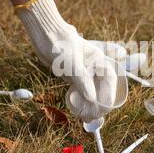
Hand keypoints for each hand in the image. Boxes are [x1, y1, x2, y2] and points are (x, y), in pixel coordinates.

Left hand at [16, 0, 127, 120]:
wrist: (44, 36)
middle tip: (94, 116)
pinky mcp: (74, 75)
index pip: (109, 79)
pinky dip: (80, 100)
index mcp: (98, 59)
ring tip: (86, 116)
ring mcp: (84, 71)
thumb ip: (82, 80)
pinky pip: (81, 91)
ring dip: (90, 104)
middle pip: (102, 87)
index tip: (104, 108)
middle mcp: (93, 66)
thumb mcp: (70, 63)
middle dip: (100, 102)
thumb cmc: (59, 45)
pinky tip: (77, 109)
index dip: (109, 95)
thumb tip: (92, 99)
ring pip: (92, 90)